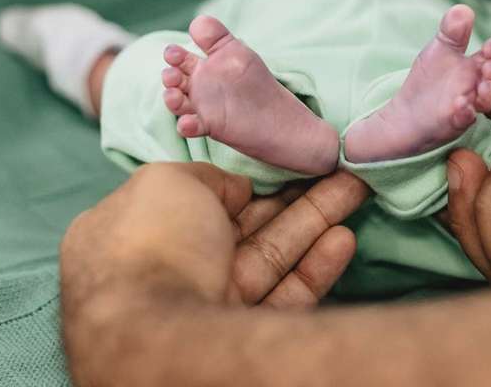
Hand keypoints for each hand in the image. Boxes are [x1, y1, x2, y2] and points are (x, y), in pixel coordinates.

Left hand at [61, 163, 368, 310]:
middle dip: (290, 194)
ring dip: (314, 221)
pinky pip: (284, 296)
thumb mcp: (166, 180)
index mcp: (135, 232)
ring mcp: (208, 304)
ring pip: (270, 256)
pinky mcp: (243, 333)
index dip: (237, 180)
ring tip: (355, 187)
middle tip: (333, 165)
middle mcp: (171, 269)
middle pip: (241, 225)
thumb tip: (238, 187)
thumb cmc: (153, 241)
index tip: (277, 157)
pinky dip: (314, 267)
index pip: (191, 200)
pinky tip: (343, 238)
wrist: (160, 330)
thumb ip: (206, 176)